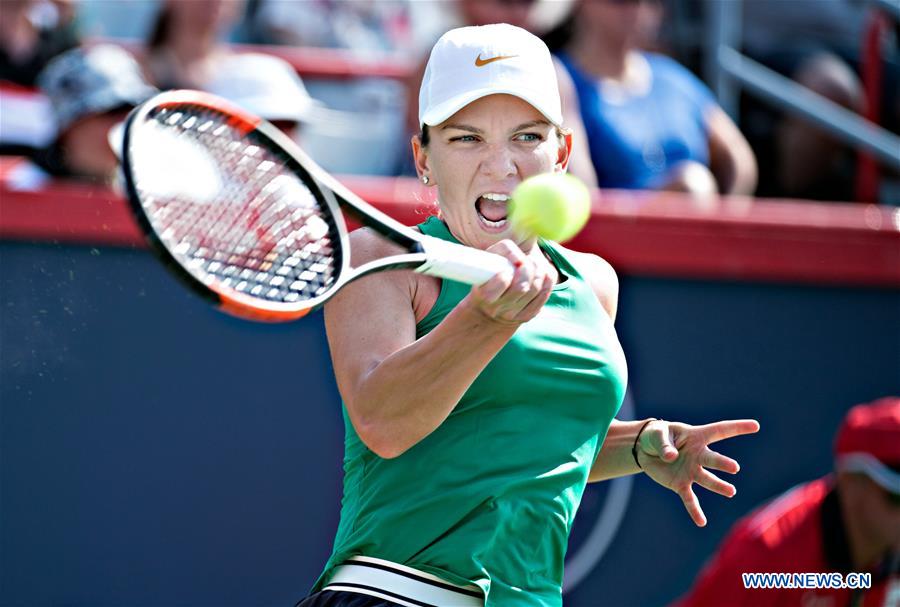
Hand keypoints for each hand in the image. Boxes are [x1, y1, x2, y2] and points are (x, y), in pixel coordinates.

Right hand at [467, 240, 555, 324]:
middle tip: (525, 260)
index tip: (509, 265)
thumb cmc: (488, 277)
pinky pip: (544, 294)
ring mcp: (514, 314)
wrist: (487, 309)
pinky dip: (547, 280)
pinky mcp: (527, 315)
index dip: (508, 271)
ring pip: (535, 289)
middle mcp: (499, 308)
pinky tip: (541, 272)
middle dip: (528, 268)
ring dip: (538, 271)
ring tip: (533, 263)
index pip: (502, 282)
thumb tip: (520, 260)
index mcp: (484, 295)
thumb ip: (503, 253)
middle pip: (521, 286)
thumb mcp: (486, 263)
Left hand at [636, 419, 759, 526]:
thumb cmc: (656, 436)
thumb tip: (671, 457)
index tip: (756, 426)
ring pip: (707, 479)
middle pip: (712, 459)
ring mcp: (691, 471)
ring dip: (718, 485)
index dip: (737, 427)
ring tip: (731, 491)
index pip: (720, 430)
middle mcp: (698, 455)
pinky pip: (690, 499)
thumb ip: (664, 445)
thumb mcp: (658, 434)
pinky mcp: (681, 485)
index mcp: (696, 437)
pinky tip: (701, 522)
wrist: (644, 450)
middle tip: (734, 468)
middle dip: (722, 463)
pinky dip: (695, 511)